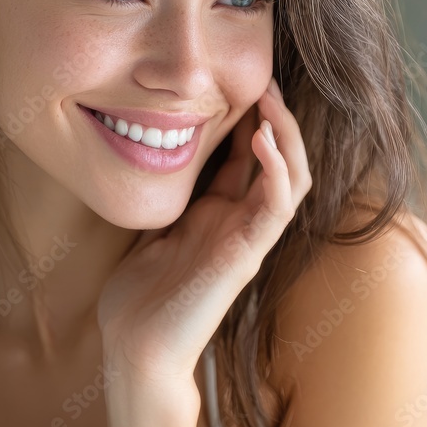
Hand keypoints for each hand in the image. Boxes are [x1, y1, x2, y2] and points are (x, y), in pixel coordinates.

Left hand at [96, 78, 311, 387]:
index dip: (249, 116)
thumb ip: (164, 198)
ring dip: (286, 135)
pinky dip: (277, 169)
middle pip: (278, 159)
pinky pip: (278, 205)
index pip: (247, 155)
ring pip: (292, 177)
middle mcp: (241, 222)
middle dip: (275, 116)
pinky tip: (263, 138)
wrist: (135, 348)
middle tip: (266, 78)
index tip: (242, 78)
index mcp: (219, 214)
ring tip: (271, 98)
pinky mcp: (248, 254)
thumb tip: (151, 154)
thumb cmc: (137, 296)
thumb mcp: (149, 228)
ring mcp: (249, 238)